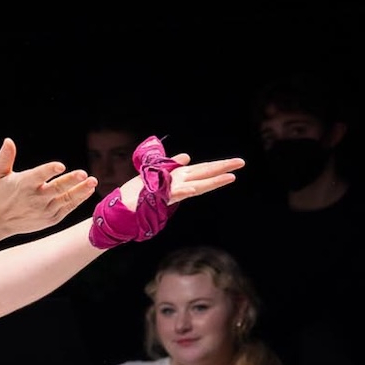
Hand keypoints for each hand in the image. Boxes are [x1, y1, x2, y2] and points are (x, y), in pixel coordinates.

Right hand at [0, 138, 97, 238]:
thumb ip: (4, 158)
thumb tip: (8, 141)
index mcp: (23, 185)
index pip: (38, 176)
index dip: (49, 170)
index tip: (60, 166)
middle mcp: (35, 199)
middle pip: (56, 188)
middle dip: (70, 181)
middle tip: (83, 174)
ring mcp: (45, 210)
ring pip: (66, 199)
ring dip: (80, 190)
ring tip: (92, 181)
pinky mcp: (51, 219)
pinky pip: (67, 208)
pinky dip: (78, 200)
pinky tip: (88, 190)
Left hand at [112, 152, 244, 210]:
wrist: (122, 208)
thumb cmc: (138, 191)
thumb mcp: (157, 172)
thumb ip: (173, 165)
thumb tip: (188, 156)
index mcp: (178, 177)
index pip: (202, 170)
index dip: (218, 166)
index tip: (234, 164)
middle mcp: (178, 184)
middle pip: (204, 174)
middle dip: (223, 169)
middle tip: (242, 163)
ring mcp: (171, 191)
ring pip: (196, 185)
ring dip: (213, 181)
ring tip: (230, 177)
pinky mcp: (161, 197)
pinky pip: (175, 194)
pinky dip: (185, 191)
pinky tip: (195, 188)